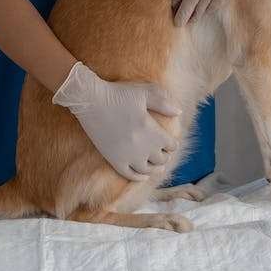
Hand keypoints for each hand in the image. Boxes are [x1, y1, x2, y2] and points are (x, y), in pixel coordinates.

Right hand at [52, 61, 180, 181]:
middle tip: (165, 154)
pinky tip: (143, 176)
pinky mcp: (113, 160)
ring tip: (158, 167)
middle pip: (160, 159)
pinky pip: (129, 174)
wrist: (91, 101)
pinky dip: (138, 177)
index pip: (170, 145)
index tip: (172, 143)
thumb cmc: (119, 94)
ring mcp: (127, 156)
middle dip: (165, 156)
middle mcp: (141, 147)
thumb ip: (163, 103)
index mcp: (151, 131)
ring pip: (147, 170)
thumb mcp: (144, 93)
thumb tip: (178, 112)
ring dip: (155, 169)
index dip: (173, 144)